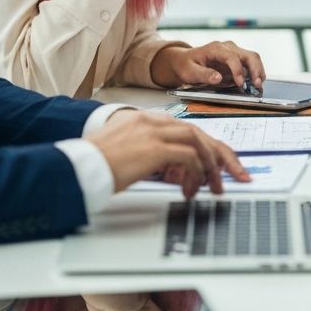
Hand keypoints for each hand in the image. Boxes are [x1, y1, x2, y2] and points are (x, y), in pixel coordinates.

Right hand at [90, 108, 249, 197]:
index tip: (220, 164)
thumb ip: (154, 156)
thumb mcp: (128, 155)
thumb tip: (177, 171)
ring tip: (215, 188)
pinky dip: (197, 174)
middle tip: (235, 175)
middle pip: (200, 133)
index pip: (188, 129)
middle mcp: (154, 121)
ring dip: (212, 167)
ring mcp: (155, 132)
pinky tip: (191, 191)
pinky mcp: (154, 148)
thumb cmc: (94, 164)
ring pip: (199, 143)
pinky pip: (190, 158)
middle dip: (221, 156)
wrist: (75, 166)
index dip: (208, 147)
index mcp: (147, 119)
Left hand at [151, 40, 265, 89]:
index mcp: (215, 49)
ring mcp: (233, 52)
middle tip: (257, 84)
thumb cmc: (186, 65)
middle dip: (255, 69)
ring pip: (252, 57)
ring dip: (258, 70)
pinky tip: (255, 82)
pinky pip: (250, 63)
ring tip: (259, 85)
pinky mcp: (236, 58)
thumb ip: (203, 74)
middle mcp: (227, 47)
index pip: (232, 57)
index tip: (240, 84)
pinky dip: (255, 72)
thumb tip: (218, 78)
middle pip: (248, 55)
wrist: (184, 60)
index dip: (238, 70)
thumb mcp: (189, 72)